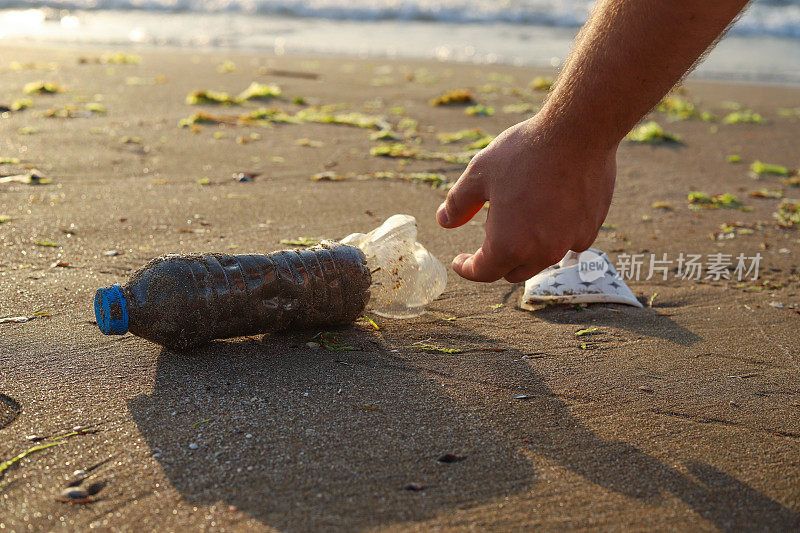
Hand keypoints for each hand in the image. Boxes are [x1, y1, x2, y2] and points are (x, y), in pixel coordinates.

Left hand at [436, 114, 616, 282]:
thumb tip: (444, 220)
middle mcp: (541, 252)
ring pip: (542, 258)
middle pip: (513, 271)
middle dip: (497, 260)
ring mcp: (569, 243)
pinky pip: (568, 242)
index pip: (483, 272)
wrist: (579, 132)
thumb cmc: (525, 152)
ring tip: (520, 216)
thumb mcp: (479, 174)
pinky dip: (556, 234)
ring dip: (528, 248)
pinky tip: (551, 209)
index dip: (467, 268)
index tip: (460, 261)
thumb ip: (458, 203)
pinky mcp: (590, 229)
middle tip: (489, 232)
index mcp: (508, 245)